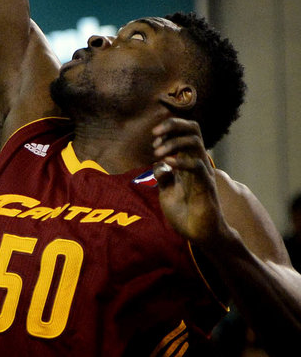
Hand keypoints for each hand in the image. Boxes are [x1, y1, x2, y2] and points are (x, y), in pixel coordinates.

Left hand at [152, 116, 227, 245]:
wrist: (198, 235)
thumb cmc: (184, 213)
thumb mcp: (167, 191)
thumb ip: (162, 175)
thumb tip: (158, 162)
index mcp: (188, 160)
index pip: (186, 130)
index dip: (169, 127)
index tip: (154, 138)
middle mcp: (197, 162)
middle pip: (194, 128)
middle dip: (173, 124)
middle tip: (155, 135)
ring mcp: (203, 173)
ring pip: (195, 141)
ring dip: (173, 142)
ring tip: (158, 152)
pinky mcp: (206, 186)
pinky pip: (196, 165)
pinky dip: (180, 161)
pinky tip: (167, 164)